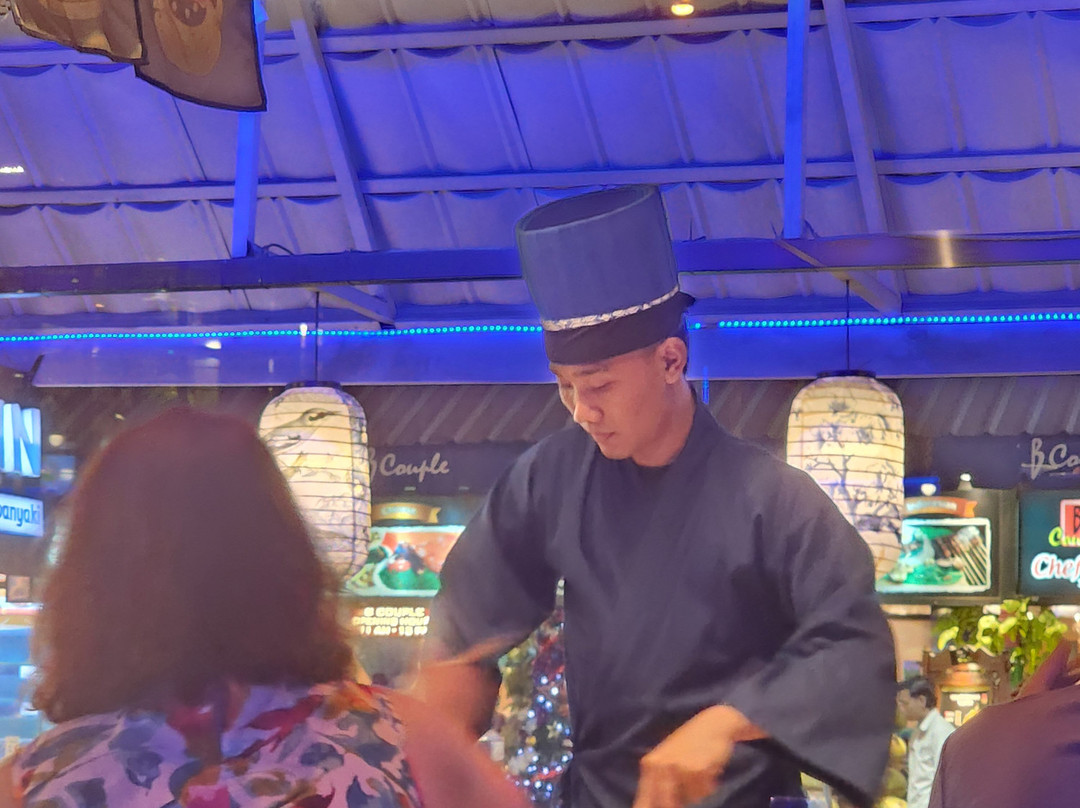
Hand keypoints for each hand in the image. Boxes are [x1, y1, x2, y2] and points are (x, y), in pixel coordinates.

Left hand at [632, 705, 766, 807]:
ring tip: (699, 771)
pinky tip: (708, 768)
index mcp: (650, 765)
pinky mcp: (697, 770)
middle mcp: (661, 767)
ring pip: (690, 799)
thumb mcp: (668, 759)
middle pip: (666, 804)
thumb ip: (659, 782)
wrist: (713, 724)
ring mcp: (678, 768)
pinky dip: (709, 784)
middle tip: (690, 782)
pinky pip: (704, 791)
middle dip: (677, 802)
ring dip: (697, 791)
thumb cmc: (690, 743)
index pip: (643, 800)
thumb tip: (654, 805)